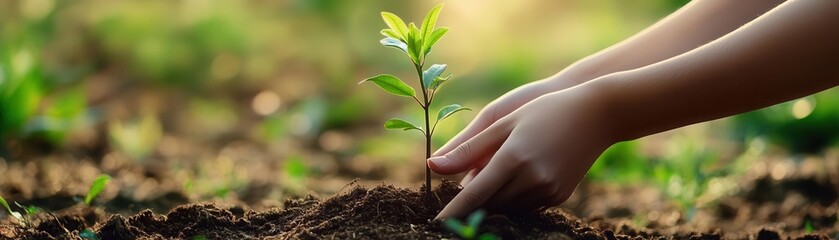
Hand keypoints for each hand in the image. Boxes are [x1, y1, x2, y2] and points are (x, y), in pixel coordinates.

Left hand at [427, 84, 613, 218]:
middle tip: (468, 181)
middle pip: (489, 203)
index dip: (453, 211)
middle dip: (474, 199)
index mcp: (513, 157)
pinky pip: (526, 205)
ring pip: (507, 207)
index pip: (474, 194)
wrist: (598, 115)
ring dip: (494, 198)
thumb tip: (432, 166)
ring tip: (496, 171)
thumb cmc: (544, 110)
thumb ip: (468, 148)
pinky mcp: (559, 196)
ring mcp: (548, 190)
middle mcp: (532, 178)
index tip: (435, 224)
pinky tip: (517, 176)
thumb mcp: (503, 122)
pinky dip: (514, 197)